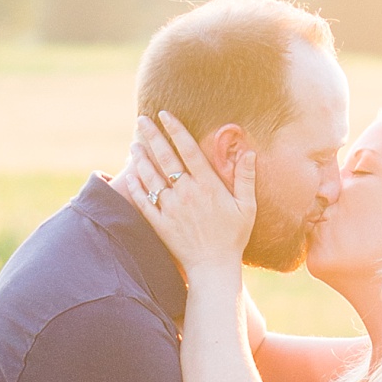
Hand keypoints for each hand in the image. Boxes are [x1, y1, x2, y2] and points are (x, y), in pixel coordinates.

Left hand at [125, 111, 254, 272]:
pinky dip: (136, 185)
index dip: (175, 129)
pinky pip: (143, 200)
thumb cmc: (233, 237)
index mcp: (208, 186)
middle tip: (142, 119)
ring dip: (141, 158)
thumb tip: (249, 151)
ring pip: (151, 176)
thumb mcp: (247, 207)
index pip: (188, 150)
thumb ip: (246, 178)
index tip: (165, 114)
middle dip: (152, 135)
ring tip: (134, 143)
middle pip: (165, 157)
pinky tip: (131, 173)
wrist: (213, 267)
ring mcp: (170, 208)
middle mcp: (186, 193)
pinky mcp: (159, 223)